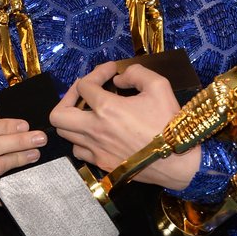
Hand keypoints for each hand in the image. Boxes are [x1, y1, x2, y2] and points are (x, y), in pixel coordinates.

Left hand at [50, 61, 200, 189]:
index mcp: (107, 109)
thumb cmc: (169, 123)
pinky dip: (82, 139)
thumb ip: (136, 73)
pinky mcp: (102, 164)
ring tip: (89, 112)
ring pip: (65, 134)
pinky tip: (97, 132)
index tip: (111, 71)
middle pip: (58, 115)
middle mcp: (95, 130)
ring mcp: (96, 150)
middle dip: (68, 98)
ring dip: (73, 119)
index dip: (96, 72)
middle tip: (85, 92)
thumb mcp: (159, 86)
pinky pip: (79, 150)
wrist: (178, 161)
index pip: (84, 85)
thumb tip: (118, 79)